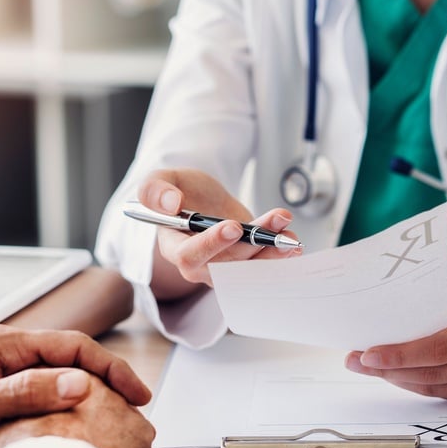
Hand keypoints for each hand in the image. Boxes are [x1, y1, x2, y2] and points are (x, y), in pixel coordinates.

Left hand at [0, 325, 151, 447]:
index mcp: (3, 344)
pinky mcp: (4, 394)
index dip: (110, 367)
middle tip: (136, 407)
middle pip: (73, 358)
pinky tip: (81, 421)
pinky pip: (47, 393)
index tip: (135, 392)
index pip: (73, 345)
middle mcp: (7, 353)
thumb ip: (24, 391)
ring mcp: (6, 372)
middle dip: (108, 379)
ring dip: (92, 393)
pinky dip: (71, 405)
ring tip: (116, 414)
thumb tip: (77, 382)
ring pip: (63, 376)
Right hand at [138, 168, 300, 295]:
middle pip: (226, 265)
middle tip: (275, 225)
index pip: (189, 255)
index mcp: (173, 246)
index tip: (233, 227)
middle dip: (253, 246)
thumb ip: (155, 189)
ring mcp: (223, 266)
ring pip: (248, 267)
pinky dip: (279, 254)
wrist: (202, 197)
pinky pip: (261, 265)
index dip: (211, 244)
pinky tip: (292, 240)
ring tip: (289, 233)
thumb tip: (170, 204)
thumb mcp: (163, 179)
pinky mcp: (243, 262)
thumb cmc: (180, 191)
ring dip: (272, 251)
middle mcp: (199, 264)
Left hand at [345, 297, 446, 399]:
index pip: (437, 347)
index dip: (400, 354)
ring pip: (432, 388)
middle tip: (355, 360)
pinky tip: (395, 376)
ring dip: (396, 380)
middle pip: (430, 372)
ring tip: (368, 368)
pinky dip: (415, 385)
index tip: (368, 352)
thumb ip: (437, 315)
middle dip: (387, 368)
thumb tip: (391, 322)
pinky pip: (442, 394)